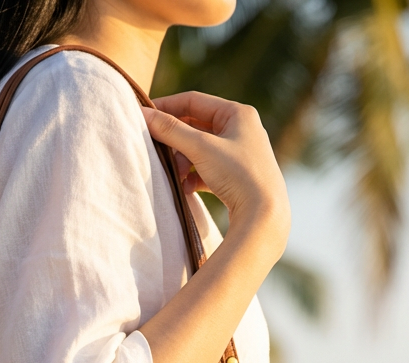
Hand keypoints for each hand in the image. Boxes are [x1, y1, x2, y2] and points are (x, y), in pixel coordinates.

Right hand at [141, 92, 289, 251]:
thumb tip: (142, 114)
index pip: (194, 101)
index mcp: (238, 113)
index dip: (167, 107)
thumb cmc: (238, 175)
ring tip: (176, 176)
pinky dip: (195, 176)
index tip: (145, 117)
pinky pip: (209, 169)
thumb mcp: (201, 148)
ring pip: (201, 150)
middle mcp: (243, 129)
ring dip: (183, 161)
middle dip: (176, 141)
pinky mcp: (239, 176)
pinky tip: (187, 188)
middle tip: (157, 152)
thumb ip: (171, 130)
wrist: (265, 215)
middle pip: (196, 126)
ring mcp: (242, 154)